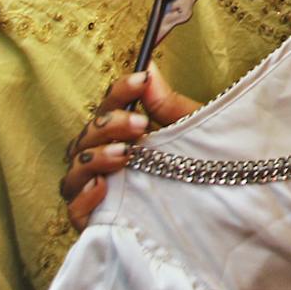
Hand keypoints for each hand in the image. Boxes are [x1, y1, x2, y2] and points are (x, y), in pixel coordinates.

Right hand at [60, 66, 198, 229]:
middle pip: (86, 136)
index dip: (120, 92)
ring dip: (95, 158)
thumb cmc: (198, 166)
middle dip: (109, 124)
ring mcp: (95, 191)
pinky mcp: (95, 222)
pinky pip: (74, 210)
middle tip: (140, 124)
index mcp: (120, 135)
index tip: (141, 81)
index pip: (107, 107)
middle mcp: (102, 160)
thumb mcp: (189, 132)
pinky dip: (83, 198)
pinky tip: (103, 187)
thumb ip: (166, 104)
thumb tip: (149, 67)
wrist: (216, 207)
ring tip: (125, 154)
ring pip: (74, 171)